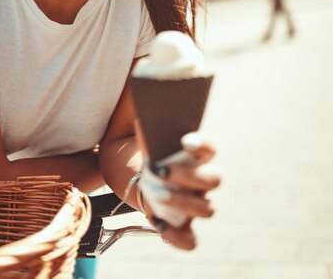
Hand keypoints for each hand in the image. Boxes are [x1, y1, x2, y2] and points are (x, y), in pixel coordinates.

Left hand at [138, 132, 220, 250]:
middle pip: (214, 179)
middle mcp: (204, 180)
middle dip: (188, 176)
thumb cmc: (150, 150)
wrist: (140, 173)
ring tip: (157, 194)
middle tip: (160, 170)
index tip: (185, 140)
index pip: (210, 147)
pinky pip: (191, 240)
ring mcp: (198, 204)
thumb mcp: (149, 134)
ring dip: (182, 203)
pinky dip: (176, 236)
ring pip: (208, 209)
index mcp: (199, 154)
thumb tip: (143, 114)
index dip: (202, 144)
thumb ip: (150, 123)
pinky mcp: (184, 226)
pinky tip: (157, 222)